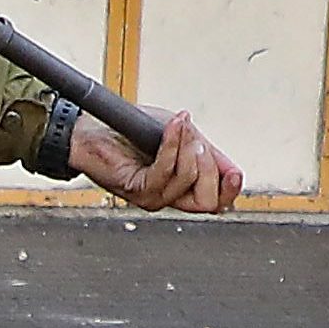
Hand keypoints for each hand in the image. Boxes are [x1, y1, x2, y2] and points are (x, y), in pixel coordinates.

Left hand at [79, 107, 240, 212]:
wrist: (93, 130)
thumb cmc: (131, 132)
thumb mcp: (180, 137)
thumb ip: (204, 153)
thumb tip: (233, 170)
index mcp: (183, 187)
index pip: (216, 202)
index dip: (230, 191)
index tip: (235, 173)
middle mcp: (168, 197)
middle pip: (208, 201)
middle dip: (211, 166)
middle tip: (197, 140)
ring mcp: (152, 196)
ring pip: (188, 180)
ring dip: (188, 147)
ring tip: (179, 125)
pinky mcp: (136, 189)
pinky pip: (164, 170)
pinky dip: (172, 144)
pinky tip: (172, 127)